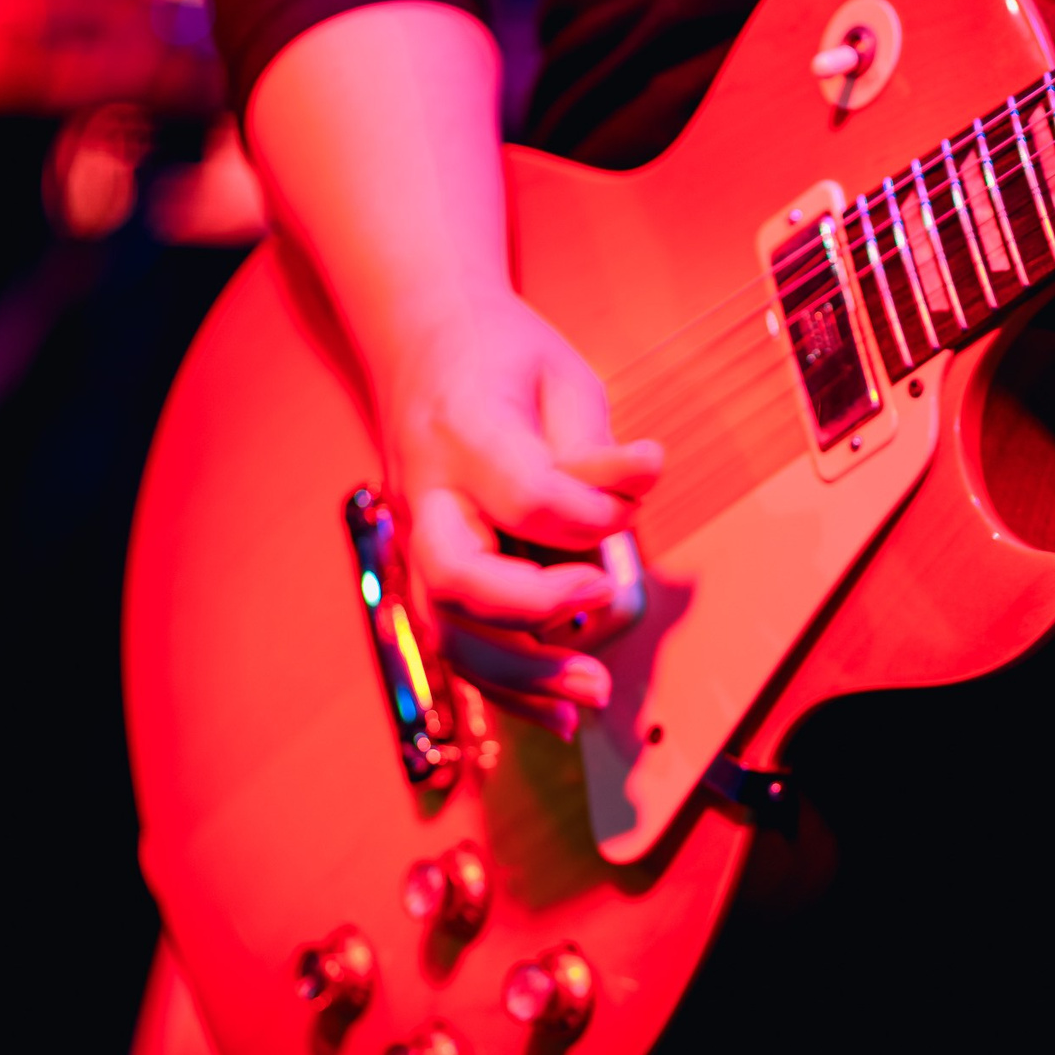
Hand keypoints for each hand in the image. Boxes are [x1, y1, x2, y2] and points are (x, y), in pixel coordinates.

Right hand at [377, 290, 662, 738]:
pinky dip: (504, 687)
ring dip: (519, 674)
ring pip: (444, 628)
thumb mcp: (564, 376)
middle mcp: (427, 492)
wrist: (422, 341)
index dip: (589, 513)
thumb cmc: (502, 358)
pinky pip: (452, 643)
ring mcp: (414, 536)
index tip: (628, 504)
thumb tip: (639, 480)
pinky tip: (556, 713)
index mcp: (466, 431)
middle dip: (534, 610)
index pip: (526, 494)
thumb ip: (596, 442)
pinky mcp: (422, 568)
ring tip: (590, 695)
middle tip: (600, 599)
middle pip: (457, 576)